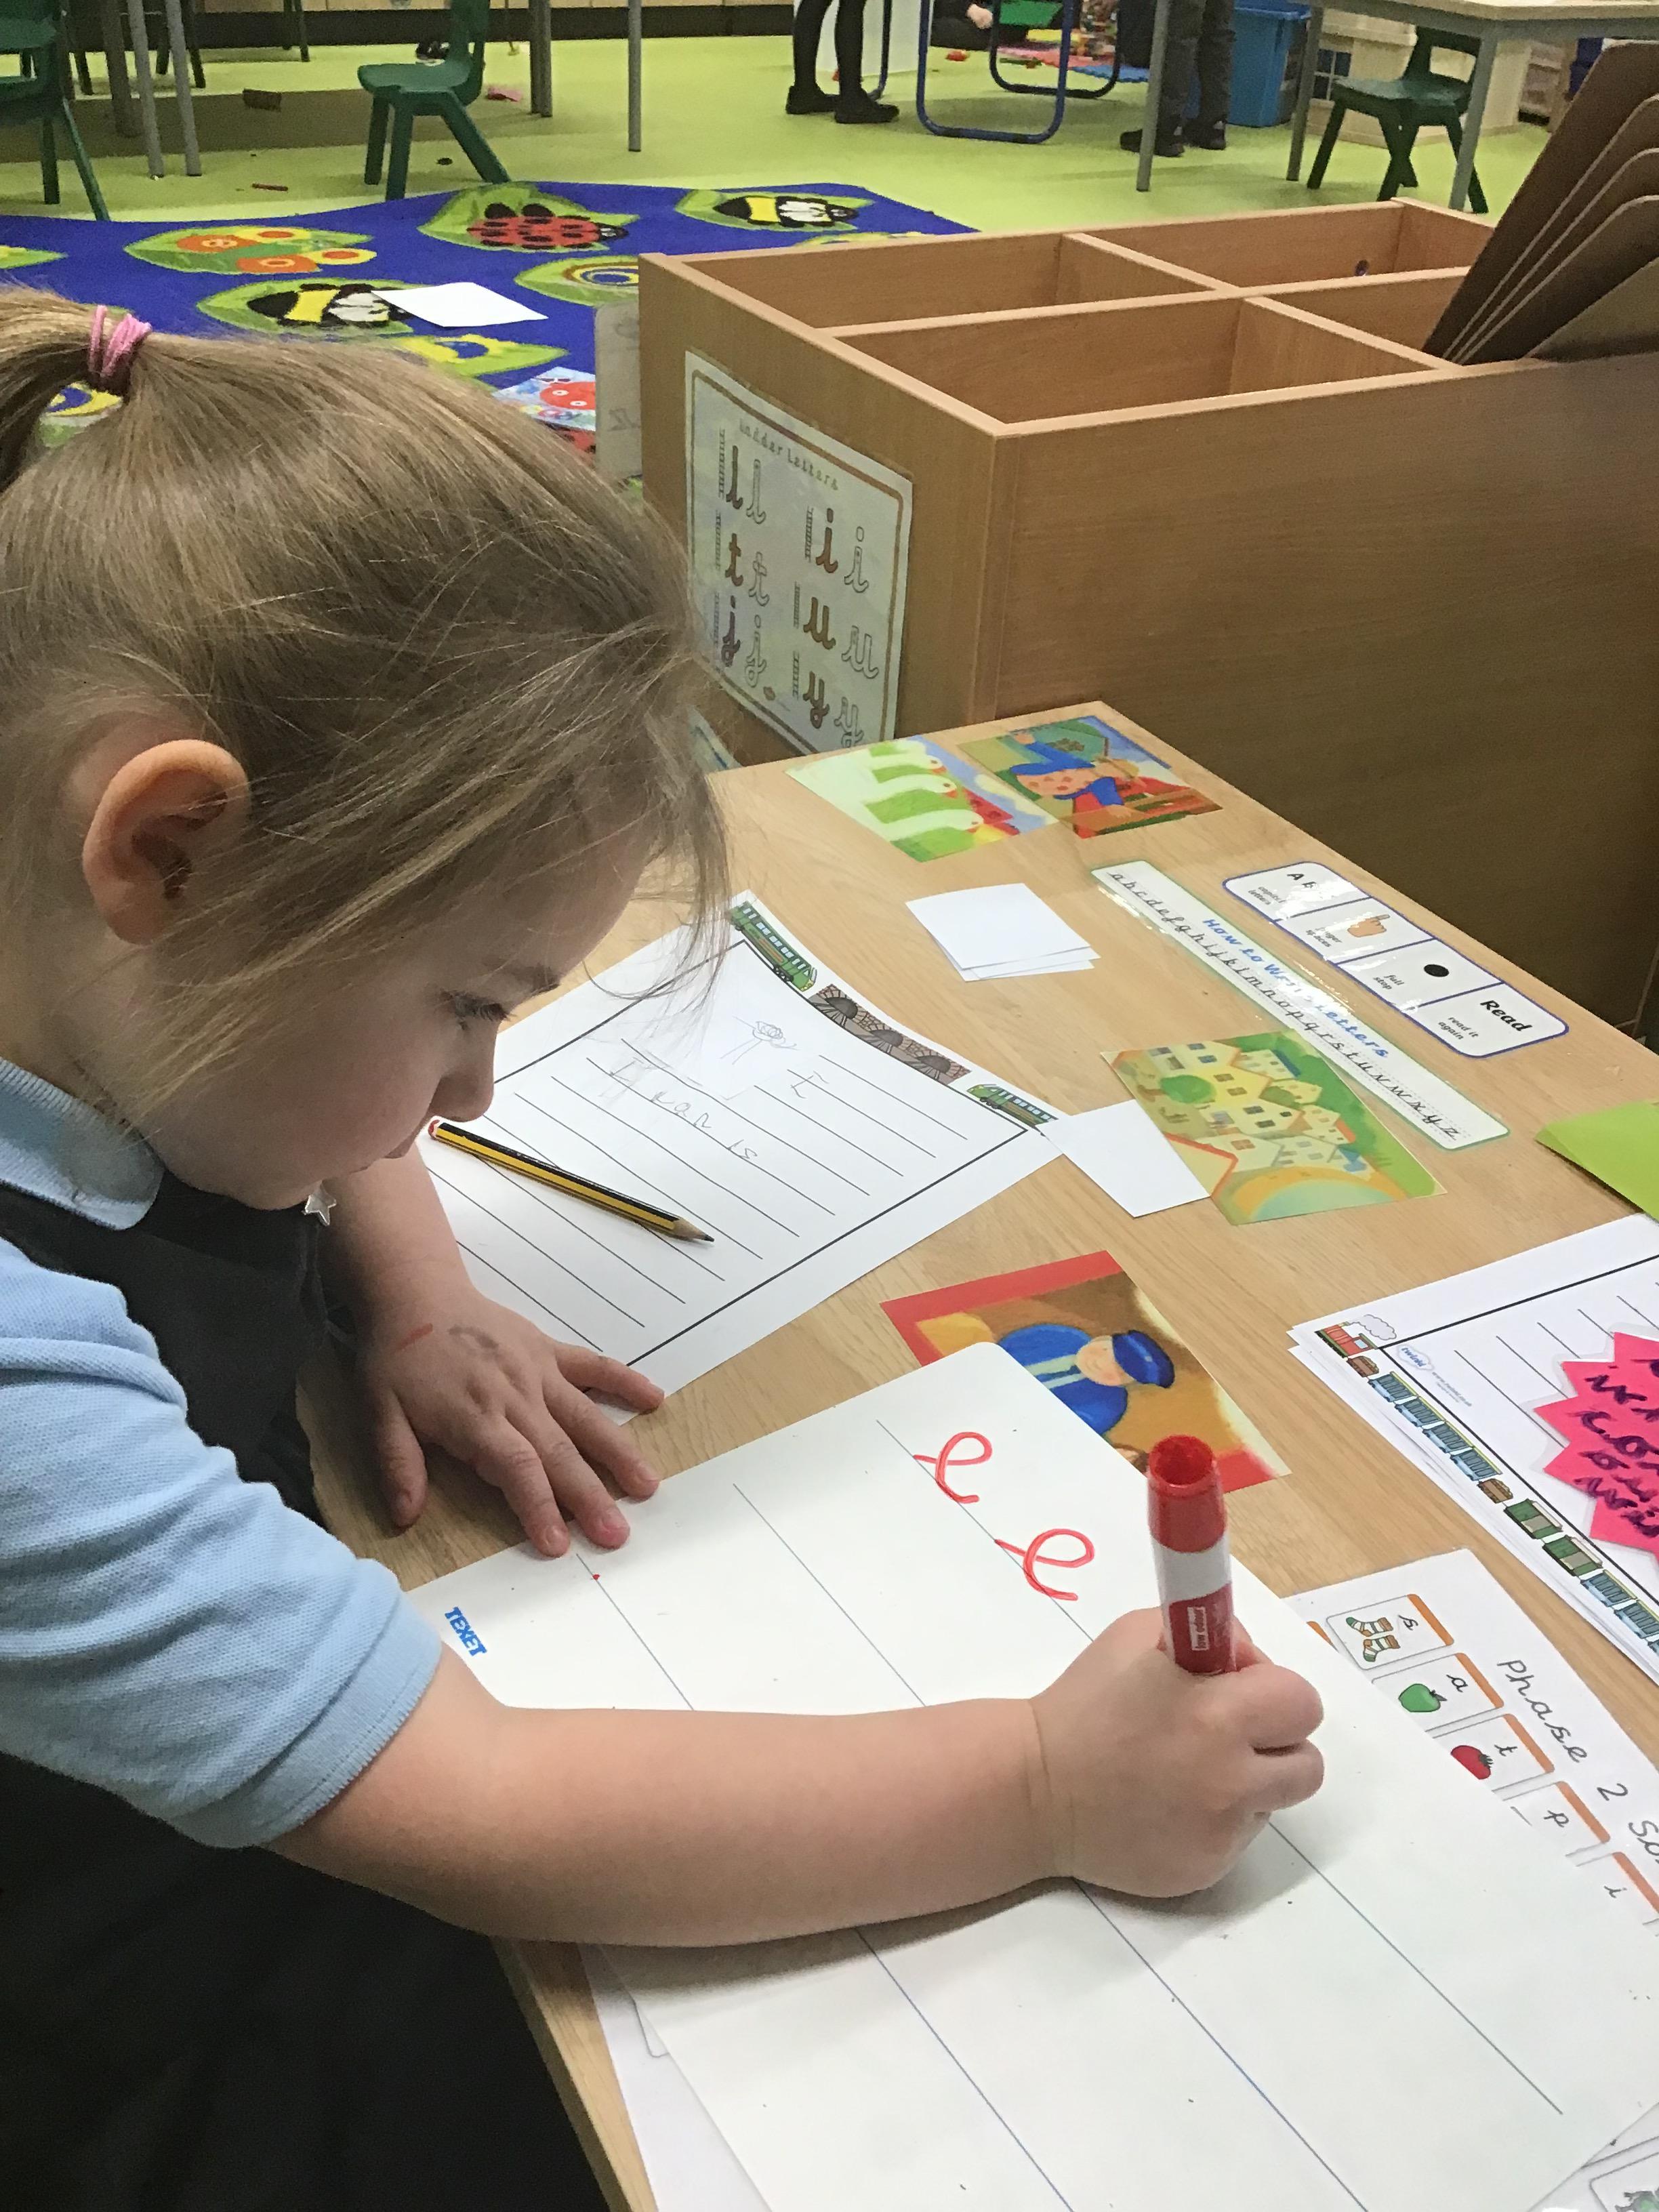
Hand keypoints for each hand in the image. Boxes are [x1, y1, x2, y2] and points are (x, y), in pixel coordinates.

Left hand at [357, 1287, 662, 1555]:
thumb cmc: (396, 1359)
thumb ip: (397, 1463)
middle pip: (559, 1451)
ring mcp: (538, 1371)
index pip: (515, 1467)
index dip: (538, 1506)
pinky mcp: (549, 1350)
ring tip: (648, 1486)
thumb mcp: (379, 1412)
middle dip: (590, 1496)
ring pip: (585, 1416)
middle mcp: (515, 1396)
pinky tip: (655, 1400)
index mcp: (475, 1416)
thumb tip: (405, 1516)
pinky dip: (625, 1381)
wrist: (415, 1293)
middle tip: (618, 1534)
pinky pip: (593, 1365)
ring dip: (618, 1452)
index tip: (559, 1544)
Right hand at [1027, 1609, 1323, 1897]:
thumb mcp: (1140, 1635)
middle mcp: (1230, 1781)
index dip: (1272, 1690)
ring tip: (1191, 1769)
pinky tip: (1167, 1805)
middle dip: (1275, 1741)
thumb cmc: (1086, 1702)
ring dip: (1249, 1782)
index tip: (1236, 1688)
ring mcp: (1220, 1835)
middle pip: (1306, 1764)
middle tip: (1228, 1732)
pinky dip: (1215, 1819)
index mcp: (1217, 1717)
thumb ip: (1209, 1637)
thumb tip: (1249, 1661)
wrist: (1034, 1789)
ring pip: (1274, 1802)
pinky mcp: (1206, 1872)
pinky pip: (1237, 1838)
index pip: (1301, 1702)